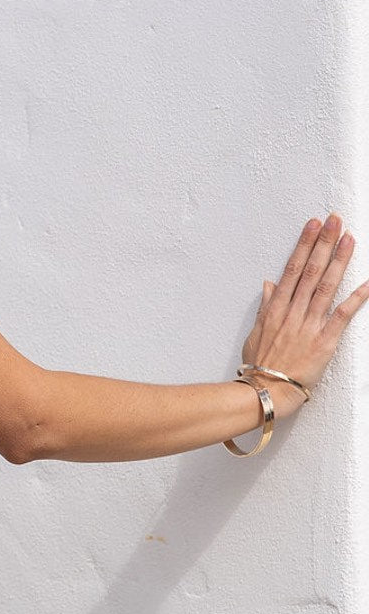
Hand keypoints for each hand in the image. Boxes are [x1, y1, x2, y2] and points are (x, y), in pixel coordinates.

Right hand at [242, 212, 368, 418]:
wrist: (265, 393)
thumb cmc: (259, 368)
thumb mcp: (256, 334)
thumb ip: (265, 307)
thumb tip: (269, 284)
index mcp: (276, 310)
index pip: (292, 269)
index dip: (304, 245)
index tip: (313, 226)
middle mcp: (293, 313)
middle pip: (310, 271)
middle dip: (323, 243)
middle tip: (335, 221)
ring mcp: (309, 326)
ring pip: (326, 286)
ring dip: (339, 261)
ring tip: (349, 239)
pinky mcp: (324, 342)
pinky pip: (343, 316)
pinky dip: (357, 298)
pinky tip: (368, 282)